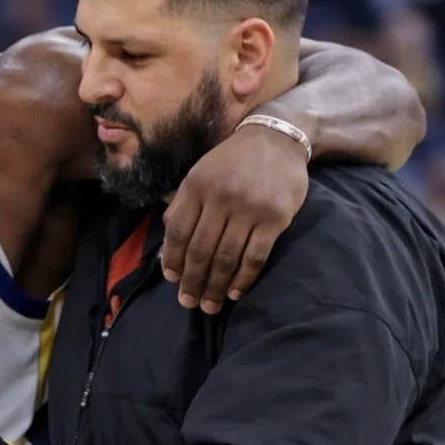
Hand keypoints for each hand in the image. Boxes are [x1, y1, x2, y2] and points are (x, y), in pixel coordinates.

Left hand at [161, 123, 309, 314]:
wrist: (277, 138)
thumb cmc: (231, 162)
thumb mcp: (199, 174)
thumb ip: (182, 206)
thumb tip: (167, 247)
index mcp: (196, 187)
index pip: (178, 232)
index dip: (172, 260)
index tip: (172, 279)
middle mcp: (220, 198)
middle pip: (200, 250)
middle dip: (192, 281)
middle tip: (188, 302)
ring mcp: (249, 209)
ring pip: (226, 258)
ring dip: (215, 287)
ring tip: (209, 306)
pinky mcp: (275, 218)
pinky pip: (255, 256)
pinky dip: (243, 279)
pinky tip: (235, 293)